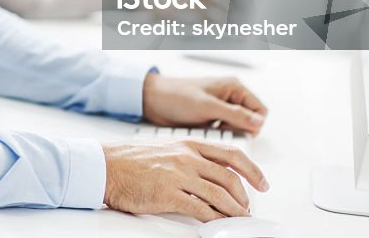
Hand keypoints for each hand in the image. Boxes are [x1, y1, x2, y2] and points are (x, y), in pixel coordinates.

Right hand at [102, 139, 268, 218]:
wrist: (106, 165)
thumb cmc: (130, 159)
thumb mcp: (165, 148)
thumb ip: (188, 157)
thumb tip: (210, 174)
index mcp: (188, 144)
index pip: (231, 154)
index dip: (252, 170)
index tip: (262, 183)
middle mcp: (187, 157)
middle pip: (230, 177)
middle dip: (244, 197)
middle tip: (248, 208)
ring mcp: (179, 175)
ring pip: (220, 195)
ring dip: (234, 210)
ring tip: (238, 219)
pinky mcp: (169, 194)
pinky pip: (200, 209)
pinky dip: (214, 219)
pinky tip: (217, 223)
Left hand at [142, 73, 266, 133]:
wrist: (152, 101)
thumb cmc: (176, 96)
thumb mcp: (207, 106)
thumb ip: (235, 115)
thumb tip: (259, 123)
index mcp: (234, 88)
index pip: (260, 111)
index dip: (254, 126)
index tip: (239, 134)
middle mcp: (230, 97)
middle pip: (250, 122)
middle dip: (239, 132)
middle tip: (222, 134)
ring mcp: (220, 109)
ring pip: (237, 130)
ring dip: (228, 136)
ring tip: (211, 133)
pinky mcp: (210, 119)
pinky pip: (224, 133)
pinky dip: (218, 137)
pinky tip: (205, 136)